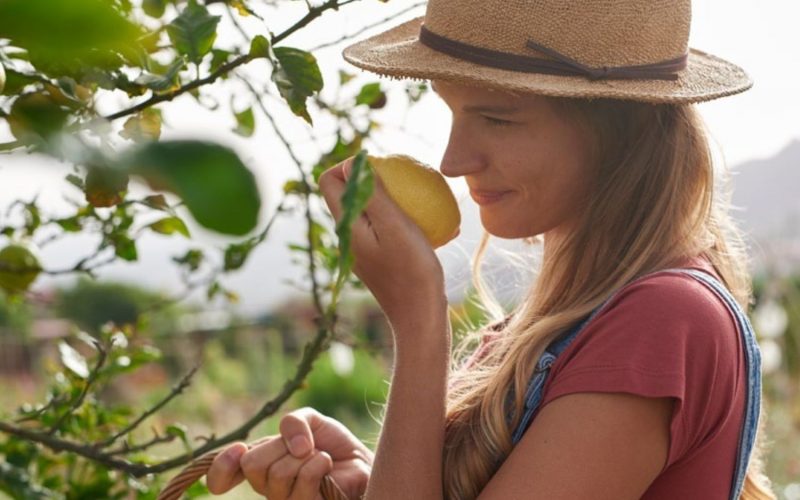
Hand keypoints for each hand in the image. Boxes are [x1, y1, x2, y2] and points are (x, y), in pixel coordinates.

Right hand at [206, 407, 371, 498]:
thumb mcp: (310, 419)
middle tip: (303, 447)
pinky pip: (302, 482)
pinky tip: (326, 466)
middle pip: (252, 465)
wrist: (363, 461)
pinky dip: (317, 464)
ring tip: (319, 458)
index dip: (222, 467)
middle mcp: (268, 487)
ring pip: (277, 473)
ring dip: (304, 456)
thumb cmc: (333, 444)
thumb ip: (294, 422)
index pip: (224, 474)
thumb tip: (295, 446)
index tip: (237, 451)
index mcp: (262, 464)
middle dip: (281, 447)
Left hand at [318, 157, 447, 332]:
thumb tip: (351, 163)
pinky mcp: (383, 260)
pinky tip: (443, 229)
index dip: (349, 164)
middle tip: (409, 179)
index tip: (381, 164)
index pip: (329, 180)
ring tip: (429, 200)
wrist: (420, 319)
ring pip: (374, 211)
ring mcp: (366, 250)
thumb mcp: (395, 225)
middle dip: (376, 179)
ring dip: (398, 201)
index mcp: (346, 226)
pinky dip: (411, 224)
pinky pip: (391, 231)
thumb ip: (371, 194)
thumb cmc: (411, 271)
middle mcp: (350, 237)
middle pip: (351, 193)